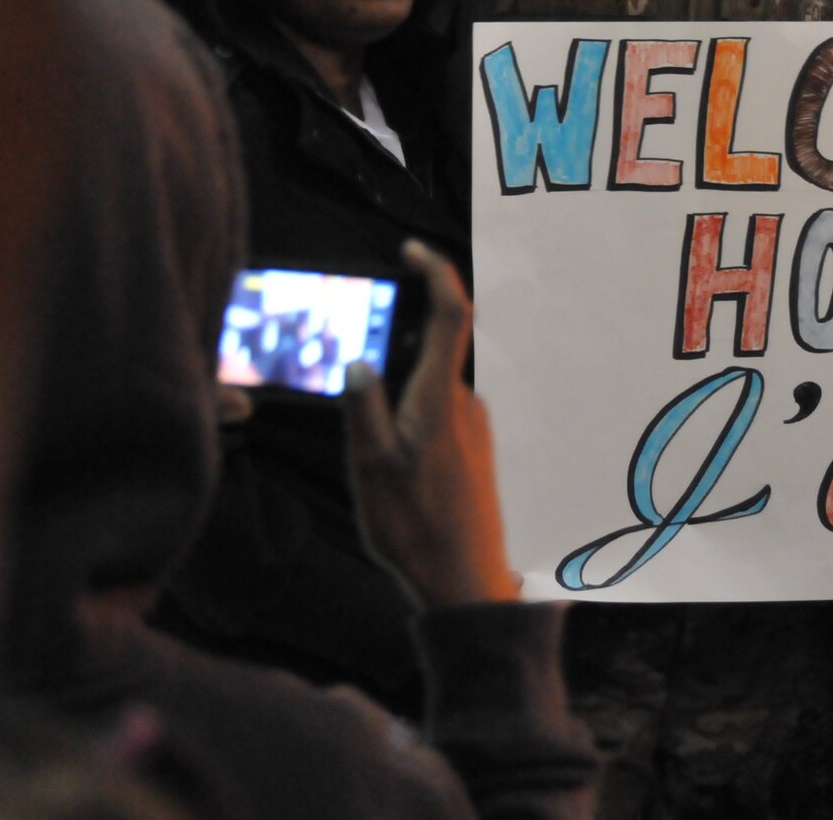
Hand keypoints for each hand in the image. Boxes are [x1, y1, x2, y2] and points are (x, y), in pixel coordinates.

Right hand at [340, 240, 520, 608]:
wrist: (465, 582)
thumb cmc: (414, 527)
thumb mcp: (370, 468)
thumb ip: (363, 409)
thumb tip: (357, 360)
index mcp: (440, 398)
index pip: (449, 314)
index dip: (435, 272)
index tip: (412, 249)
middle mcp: (465, 403)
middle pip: (432, 351)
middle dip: (394, 352)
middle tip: (358, 390)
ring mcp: (474, 427)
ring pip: (431, 388)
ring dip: (401, 398)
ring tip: (372, 454)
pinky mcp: (475, 450)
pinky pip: (439, 415)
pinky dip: (412, 421)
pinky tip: (393, 470)